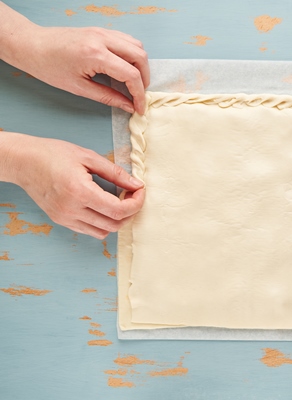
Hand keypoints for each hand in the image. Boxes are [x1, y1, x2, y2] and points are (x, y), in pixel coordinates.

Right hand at [1, 132, 144, 238]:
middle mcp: (72, 210)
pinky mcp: (60, 220)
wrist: (23, 161)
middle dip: (131, 212)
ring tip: (120, 202)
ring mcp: (65, 218)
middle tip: (133, 195)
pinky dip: (102, 222)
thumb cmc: (53, 154)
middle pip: (114, 224)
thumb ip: (115, 173)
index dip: (136, 203)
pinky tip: (104, 207)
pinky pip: (89, 230)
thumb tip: (137, 184)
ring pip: (103, 232)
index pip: (119, 210)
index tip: (140, 190)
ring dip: (118, 220)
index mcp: (80, 192)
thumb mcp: (88, 157)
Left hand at [22, 26, 149, 113]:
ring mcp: (102, 32)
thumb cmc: (49, 67)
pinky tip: (125, 67)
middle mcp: (102, 40)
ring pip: (137, 46)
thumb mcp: (79, 88)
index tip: (139, 107)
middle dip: (144, 79)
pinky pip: (127, 40)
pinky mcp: (101, 30)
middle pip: (140, 57)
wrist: (32, 45)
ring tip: (133, 81)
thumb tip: (128, 106)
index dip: (139, 94)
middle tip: (138, 94)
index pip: (131, 74)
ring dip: (140, 65)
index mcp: (95, 55)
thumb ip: (108, 97)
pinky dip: (132, 55)